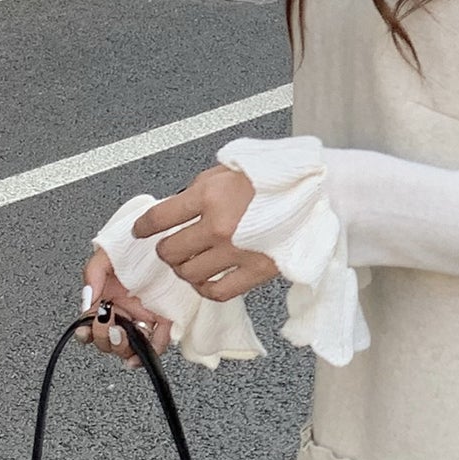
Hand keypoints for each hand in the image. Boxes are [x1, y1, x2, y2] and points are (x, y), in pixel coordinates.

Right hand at [76, 249, 171, 371]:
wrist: (166, 235)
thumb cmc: (136, 243)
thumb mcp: (107, 252)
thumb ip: (92, 273)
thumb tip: (86, 300)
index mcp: (107, 298)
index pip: (90, 324)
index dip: (86, 332)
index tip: (87, 330)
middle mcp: (124, 310)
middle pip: (107, 339)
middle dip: (105, 338)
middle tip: (110, 326)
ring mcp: (143, 316)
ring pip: (129, 345)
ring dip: (123, 348)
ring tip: (124, 336)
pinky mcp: (165, 318)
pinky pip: (158, 342)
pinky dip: (150, 351)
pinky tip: (143, 352)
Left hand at [133, 164, 278, 300]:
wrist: (318, 189)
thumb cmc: (277, 176)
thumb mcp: (231, 168)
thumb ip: (201, 188)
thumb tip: (179, 207)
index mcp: (209, 194)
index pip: (159, 217)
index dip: (143, 227)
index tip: (140, 231)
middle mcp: (218, 225)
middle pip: (170, 251)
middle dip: (165, 251)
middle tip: (169, 248)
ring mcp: (236, 251)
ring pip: (189, 273)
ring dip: (183, 270)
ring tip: (188, 264)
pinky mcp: (255, 271)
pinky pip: (217, 291)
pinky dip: (205, 289)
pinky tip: (205, 281)